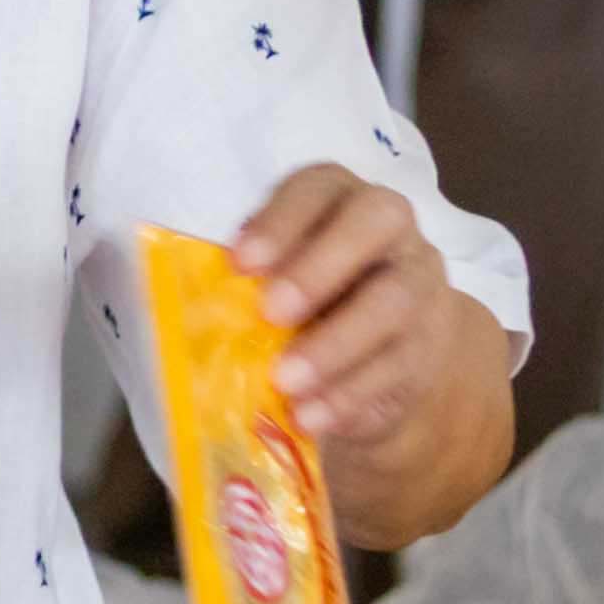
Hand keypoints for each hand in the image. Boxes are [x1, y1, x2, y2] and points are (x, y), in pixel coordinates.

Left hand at [232, 163, 506, 532]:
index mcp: (338, 197)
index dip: (281, 220)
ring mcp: (421, 285)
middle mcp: (390, 231)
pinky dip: (350, 394)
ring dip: (335, 344)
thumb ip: (239, 279)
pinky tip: (311, 416)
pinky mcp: (429, 347)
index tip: (239, 262)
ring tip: (285, 381)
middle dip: (319, 267)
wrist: (371, 354)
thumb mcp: (269, 278)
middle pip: (376, 224)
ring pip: (393, 302)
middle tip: (270, 312)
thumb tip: (174, 299)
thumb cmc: (299, 300)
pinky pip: (399, 366)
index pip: (317, 187)